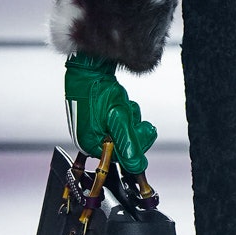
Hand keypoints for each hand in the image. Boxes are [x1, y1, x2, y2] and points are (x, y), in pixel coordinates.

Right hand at [64, 53, 157, 172]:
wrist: (88, 68)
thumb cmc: (97, 90)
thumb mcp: (118, 117)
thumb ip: (128, 143)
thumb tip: (137, 165)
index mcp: (90, 144)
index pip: (119, 156)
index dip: (135, 145)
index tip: (147, 131)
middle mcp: (89, 139)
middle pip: (122, 144)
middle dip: (132, 128)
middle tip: (135, 116)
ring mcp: (93, 128)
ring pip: (122, 131)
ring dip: (129, 118)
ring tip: (125, 105)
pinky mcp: (97, 117)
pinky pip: (117, 121)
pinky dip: (124, 112)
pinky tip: (121, 102)